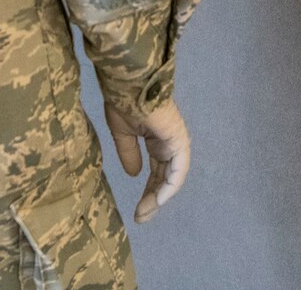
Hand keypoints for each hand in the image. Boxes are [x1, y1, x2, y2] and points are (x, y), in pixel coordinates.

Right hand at [104, 100, 190, 222]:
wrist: (128, 84)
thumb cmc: (123, 102)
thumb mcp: (122, 133)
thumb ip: (129, 154)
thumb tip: (135, 175)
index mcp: (157, 138)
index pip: (157, 171)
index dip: (148, 191)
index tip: (137, 211)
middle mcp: (169, 142)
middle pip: (164, 178)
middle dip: (152, 199)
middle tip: (140, 217)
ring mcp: (176, 142)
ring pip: (171, 178)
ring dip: (158, 198)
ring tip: (143, 213)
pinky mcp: (179, 142)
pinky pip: (177, 172)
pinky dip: (168, 188)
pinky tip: (156, 201)